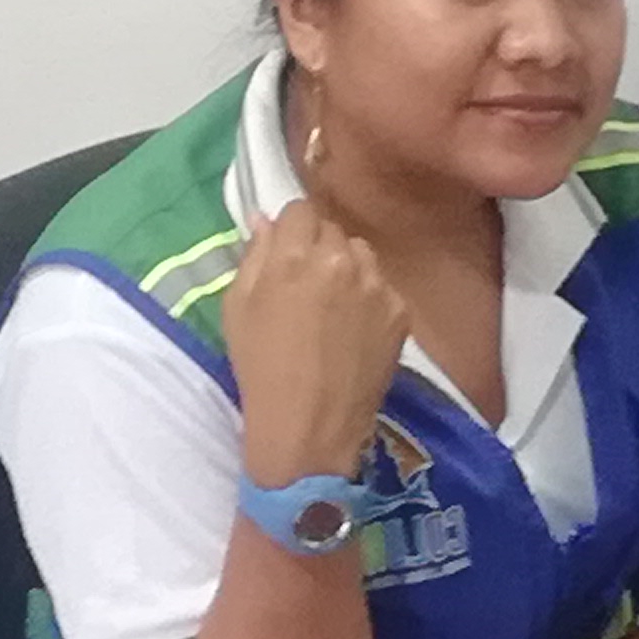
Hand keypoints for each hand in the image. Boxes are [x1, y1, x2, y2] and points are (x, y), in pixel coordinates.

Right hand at [219, 198, 411, 491]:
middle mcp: (340, 260)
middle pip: (332, 229)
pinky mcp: (401, 311)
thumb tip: (266, 219)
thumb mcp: (238, 309)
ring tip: (335, 307)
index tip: (287, 253)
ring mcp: (377, 285)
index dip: (291, 230)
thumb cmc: (261, 369)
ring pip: (362, 254)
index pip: (300, 209)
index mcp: (293, 255)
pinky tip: (356, 330)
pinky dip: (370, 299)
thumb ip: (254, 256)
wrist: (309, 428)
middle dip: (318, 248)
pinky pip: (383, 287)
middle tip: (307, 285)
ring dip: (348, 268)